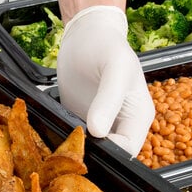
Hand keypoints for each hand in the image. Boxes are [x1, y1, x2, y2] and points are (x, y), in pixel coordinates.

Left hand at [56, 5, 154, 156]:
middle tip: (69, 150)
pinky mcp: (79, 122)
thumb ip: (108, 100)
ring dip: (76, 151)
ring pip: (91, 151)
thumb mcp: (114, 68)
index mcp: (138, 117)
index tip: (87, 145)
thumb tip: (98, 131)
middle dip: (92, 156)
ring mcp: (99, 125)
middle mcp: (121, 125)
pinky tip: (53, 139)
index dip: (110, 153)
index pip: (128, 150)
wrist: (85, 35)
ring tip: (59, 146)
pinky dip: (64, 142)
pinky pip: (74, 140)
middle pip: (110, 155)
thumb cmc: (107, 46)